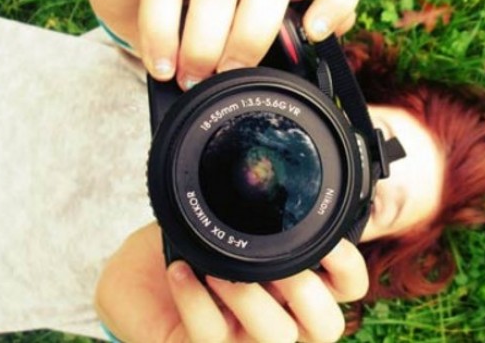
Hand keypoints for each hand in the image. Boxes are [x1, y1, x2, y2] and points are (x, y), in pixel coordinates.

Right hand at [87, 0, 364, 89]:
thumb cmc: (191, 8)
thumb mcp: (239, 23)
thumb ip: (271, 40)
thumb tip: (298, 70)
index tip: (319, 35)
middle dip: (251, 38)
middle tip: (229, 75)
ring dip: (204, 44)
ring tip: (191, 78)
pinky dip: (162, 36)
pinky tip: (162, 65)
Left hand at [95, 223, 368, 342]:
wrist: (136, 283)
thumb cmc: (189, 248)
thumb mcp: (225, 221)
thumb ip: (253, 205)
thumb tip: (264, 159)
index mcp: (294, 286)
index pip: (348, 287)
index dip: (347, 265)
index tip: (326, 236)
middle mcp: (279, 318)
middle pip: (326, 325)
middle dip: (307, 291)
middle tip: (276, 262)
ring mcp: (243, 338)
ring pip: (275, 336)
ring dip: (249, 296)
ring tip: (217, 268)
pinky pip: (211, 335)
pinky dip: (195, 300)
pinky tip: (180, 271)